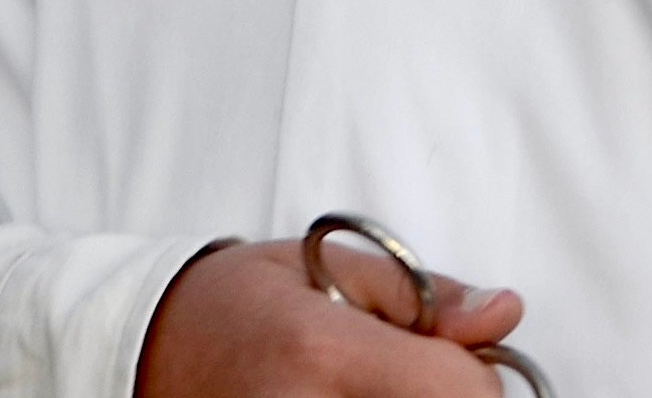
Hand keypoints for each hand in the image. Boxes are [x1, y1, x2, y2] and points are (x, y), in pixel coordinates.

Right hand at [139, 239, 525, 397]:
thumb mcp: (327, 266)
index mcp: (323, 352)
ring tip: (371, 388)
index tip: (451, 355)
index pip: (462, 390)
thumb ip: (424, 295)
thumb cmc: (236, 303)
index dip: (475, 373)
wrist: (148, 351)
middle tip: (409, 373)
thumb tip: (503, 314)